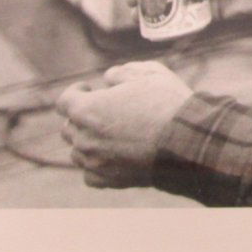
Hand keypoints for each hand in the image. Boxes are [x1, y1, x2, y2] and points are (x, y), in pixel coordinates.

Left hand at [57, 60, 192, 188]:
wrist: (187, 142)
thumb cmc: (168, 104)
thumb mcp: (148, 74)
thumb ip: (122, 72)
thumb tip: (109, 78)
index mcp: (87, 109)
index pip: (64, 101)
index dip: (76, 92)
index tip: (89, 89)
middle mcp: (84, 138)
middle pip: (69, 127)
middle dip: (83, 116)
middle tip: (105, 111)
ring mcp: (94, 162)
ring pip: (78, 151)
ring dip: (88, 141)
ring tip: (110, 134)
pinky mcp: (108, 180)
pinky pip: (90, 173)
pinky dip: (97, 164)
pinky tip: (111, 155)